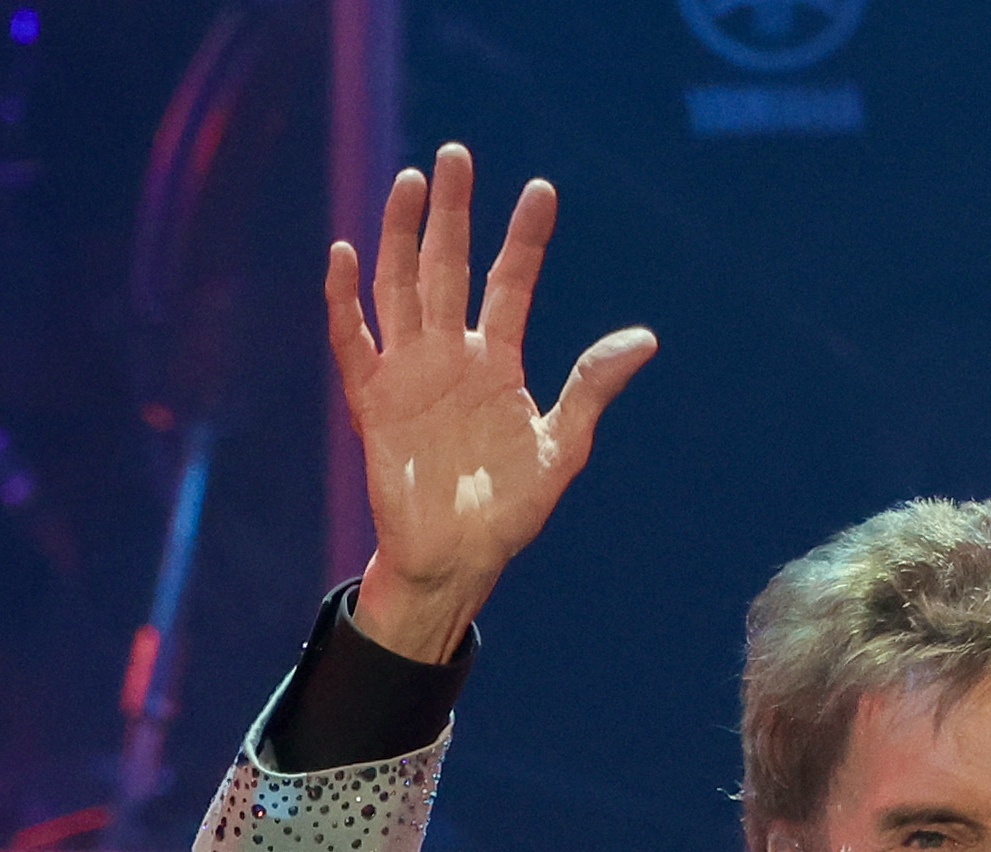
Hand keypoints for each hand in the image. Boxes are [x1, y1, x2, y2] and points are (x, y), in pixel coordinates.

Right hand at [326, 143, 655, 662]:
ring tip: (410, 182)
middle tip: (455, 154)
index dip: (524, 238)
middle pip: (446, 265)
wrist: (458, 558)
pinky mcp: (373, 400)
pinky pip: (352, 339)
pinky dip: (344, 298)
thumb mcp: (562, 448)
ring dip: (400, 234)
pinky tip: (347, 253)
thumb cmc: (509, 510)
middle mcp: (449, 354)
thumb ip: (592, 388)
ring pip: (399, 286)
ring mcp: (408, 371)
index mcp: (497, 361)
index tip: (542, 189)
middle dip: (451, 212)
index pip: (511, 283)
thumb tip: (646, 338)